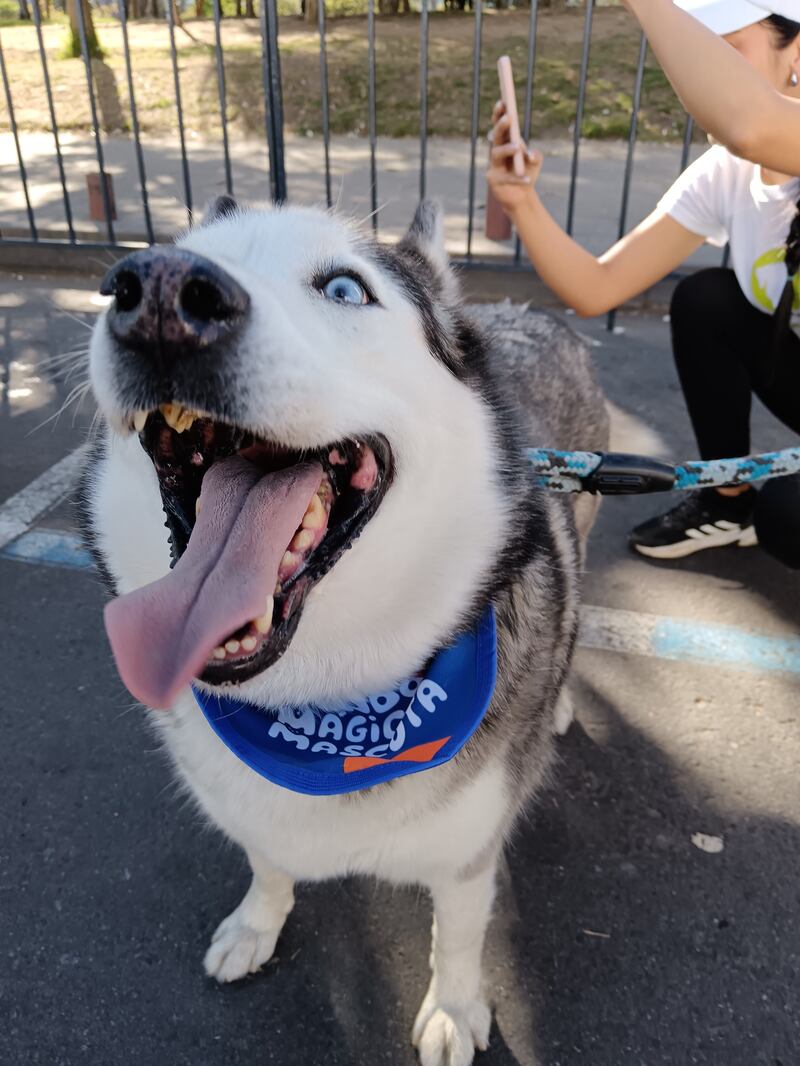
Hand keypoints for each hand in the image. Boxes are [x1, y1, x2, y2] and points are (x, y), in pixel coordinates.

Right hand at [486, 100, 541, 217]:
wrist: (522, 197)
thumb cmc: (526, 173)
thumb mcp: (535, 162)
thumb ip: (535, 155)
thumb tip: (530, 154)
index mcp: (505, 143)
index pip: (500, 126)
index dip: (499, 114)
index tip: (503, 101)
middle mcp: (496, 152)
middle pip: (495, 137)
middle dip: (501, 126)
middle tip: (508, 117)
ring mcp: (493, 166)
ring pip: (496, 154)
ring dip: (507, 149)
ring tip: (517, 147)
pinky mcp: (494, 181)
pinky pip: (506, 177)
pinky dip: (518, 178)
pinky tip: (527, 179)